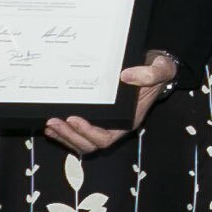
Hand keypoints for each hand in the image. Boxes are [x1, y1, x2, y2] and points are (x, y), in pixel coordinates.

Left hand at [47, 51, 181, 153]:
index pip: (106, 137)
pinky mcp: (97, 117)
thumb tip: (125, 76)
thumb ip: (150, 74)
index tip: (73, 118)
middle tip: (53, 122)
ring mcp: (105, 124)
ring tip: (49, 125)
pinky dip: (64, 133)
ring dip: (64, 137)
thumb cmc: (158, 70)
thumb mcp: (161, 68)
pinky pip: (78, 133)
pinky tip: (51, 126)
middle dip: (70, 136)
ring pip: (81, 142)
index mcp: (129, 121)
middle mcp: (115, 127)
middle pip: (89, 144)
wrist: (155, 67)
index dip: (88, 133)